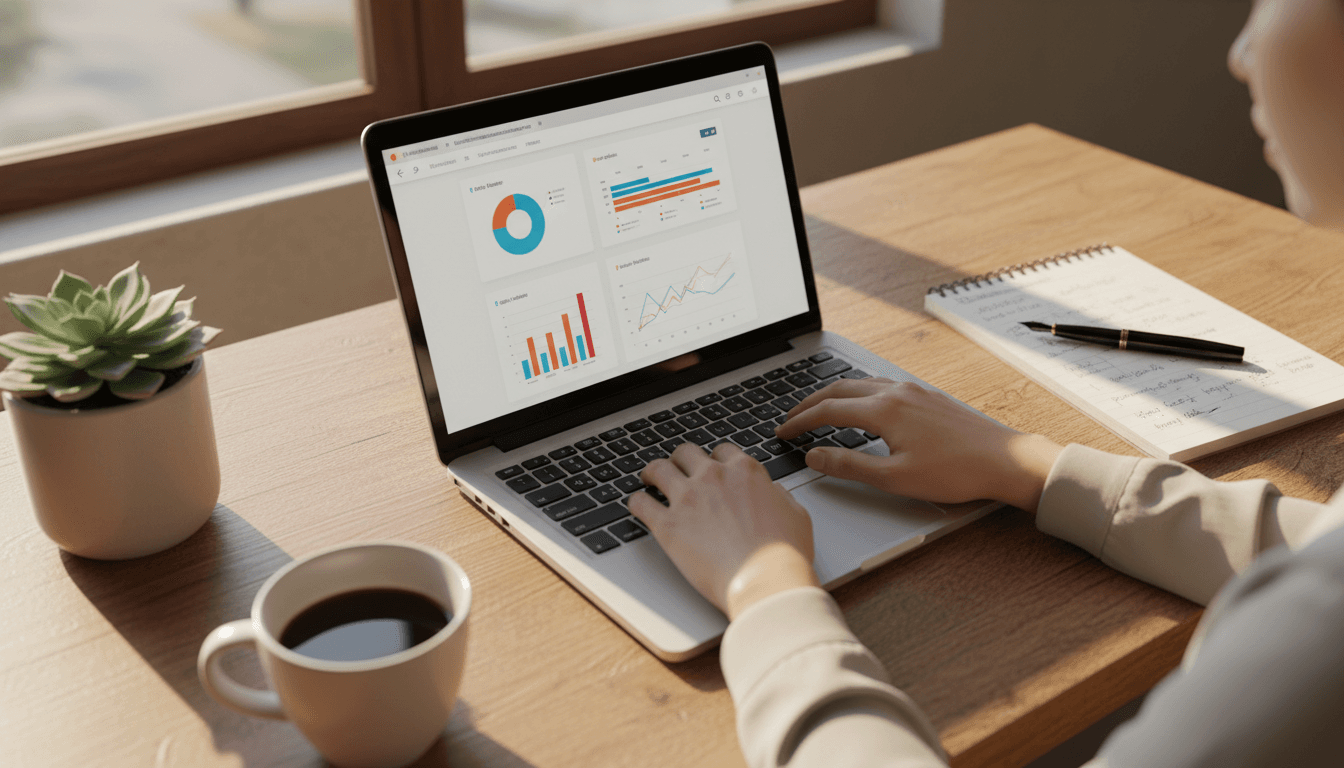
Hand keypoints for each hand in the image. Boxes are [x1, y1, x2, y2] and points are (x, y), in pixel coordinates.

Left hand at [631, 442, 819, 619]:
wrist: (765, 581)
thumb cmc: (784, 554)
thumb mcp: (795, 513)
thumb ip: (777, 495)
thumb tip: (770, 492)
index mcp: (744, 472)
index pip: (722, 451)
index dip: (715, 459)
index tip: (710, 468)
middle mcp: (713, 477)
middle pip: (686, 453)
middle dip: (681, 461)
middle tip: (678, 471)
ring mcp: (687, 499)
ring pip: (658, 468)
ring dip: (652, 473)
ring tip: (649, 480)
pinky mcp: (668, 525)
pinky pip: (640, 503)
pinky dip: (636, 502)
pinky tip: (638, 506)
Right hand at [776, 379, 1062, 510]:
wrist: (1005, 460)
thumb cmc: (955, 472)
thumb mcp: (894, 478)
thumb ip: (849, 466)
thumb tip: (815, 456)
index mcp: (884, 410)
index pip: (827, 411)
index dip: (800, 423)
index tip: (783, 434)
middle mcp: (895, 392)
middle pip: (838, 389)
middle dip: (809, 403)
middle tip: (790, 420)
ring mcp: (912, 390)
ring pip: (859, 384)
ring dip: (832, 395)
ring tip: (817, 410)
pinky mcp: (926, 396)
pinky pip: (879, 385)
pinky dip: (857, 393)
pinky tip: (860, 405)